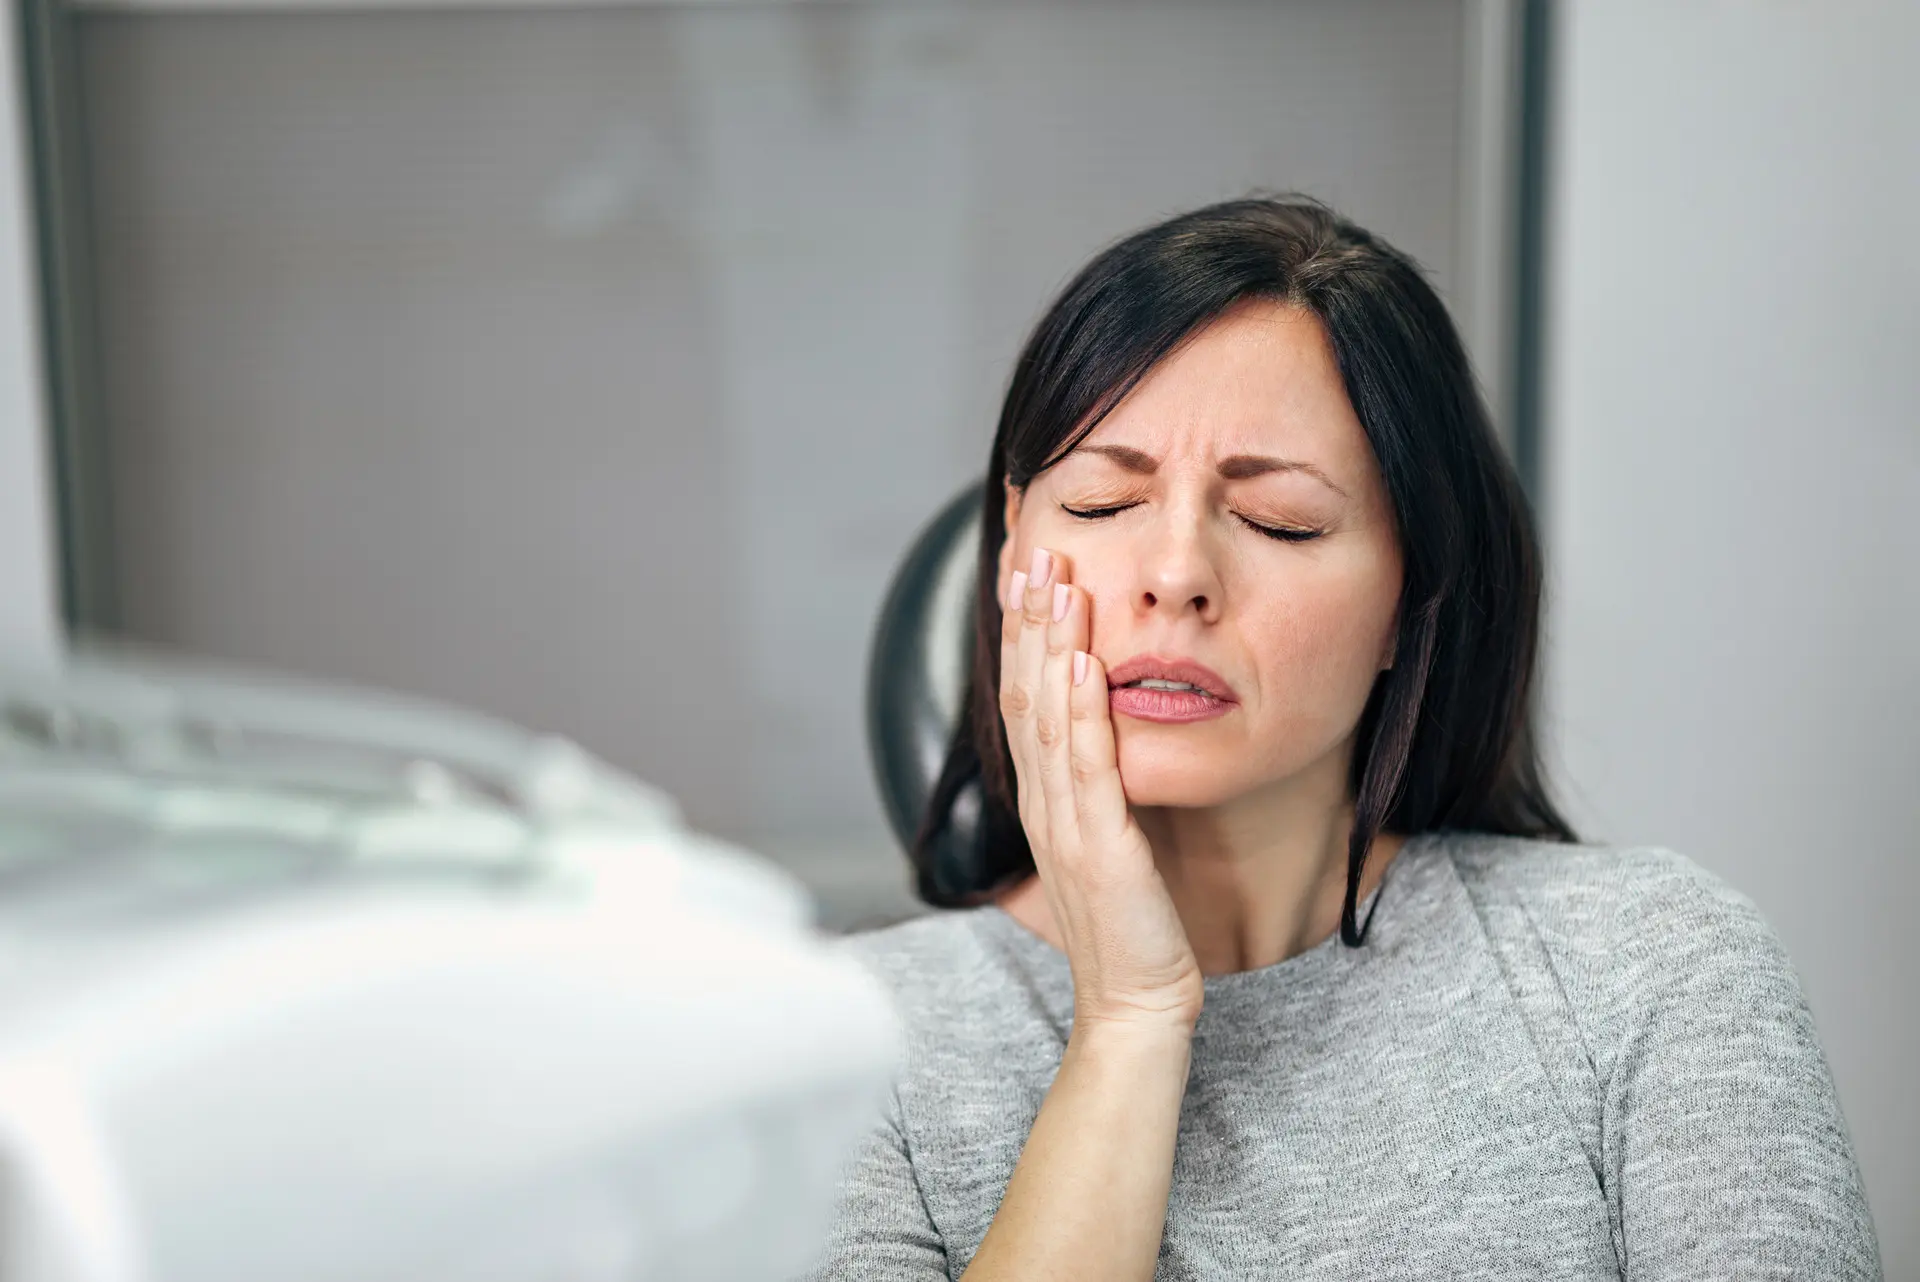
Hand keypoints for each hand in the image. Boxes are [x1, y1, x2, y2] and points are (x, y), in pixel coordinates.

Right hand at [1000, 547, 1203, 1032]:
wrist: (1136, 1005)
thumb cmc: (1131, 929)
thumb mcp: (1109, 844)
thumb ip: (1099, 790)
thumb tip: (1108, 735)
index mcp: (1045, 800)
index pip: (1023, 698)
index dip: (1020, 632)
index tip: (1026, 571)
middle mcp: (1044, 804)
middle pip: (1022, 691)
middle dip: (1025, 617)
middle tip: (1028, 547)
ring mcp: (1065, 824)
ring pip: (1046, 715)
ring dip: (1047, 642)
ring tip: (1056, 579)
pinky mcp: (1099, 846)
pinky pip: (1085, 764)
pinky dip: (1078, 707)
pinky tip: (1080, 658)